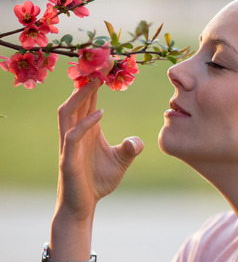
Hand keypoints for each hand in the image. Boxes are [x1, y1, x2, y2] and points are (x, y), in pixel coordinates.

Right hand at [56, 56, 143, 218]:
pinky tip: (100, 114)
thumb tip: (138, 141)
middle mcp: (76, 133)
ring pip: (68, 113)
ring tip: (96, 80)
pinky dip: (85, 123)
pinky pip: (72, 136)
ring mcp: (69, 146)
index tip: (108, 64)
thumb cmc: (98, 181)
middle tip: (102, 62)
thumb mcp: (121, 161)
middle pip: (77, 100)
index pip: (89, 100)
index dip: (96, 82)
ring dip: (81, 95)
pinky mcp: (68, 160)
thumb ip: (130, 148)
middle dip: (88, 80)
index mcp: (87, 130)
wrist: (83, 206)